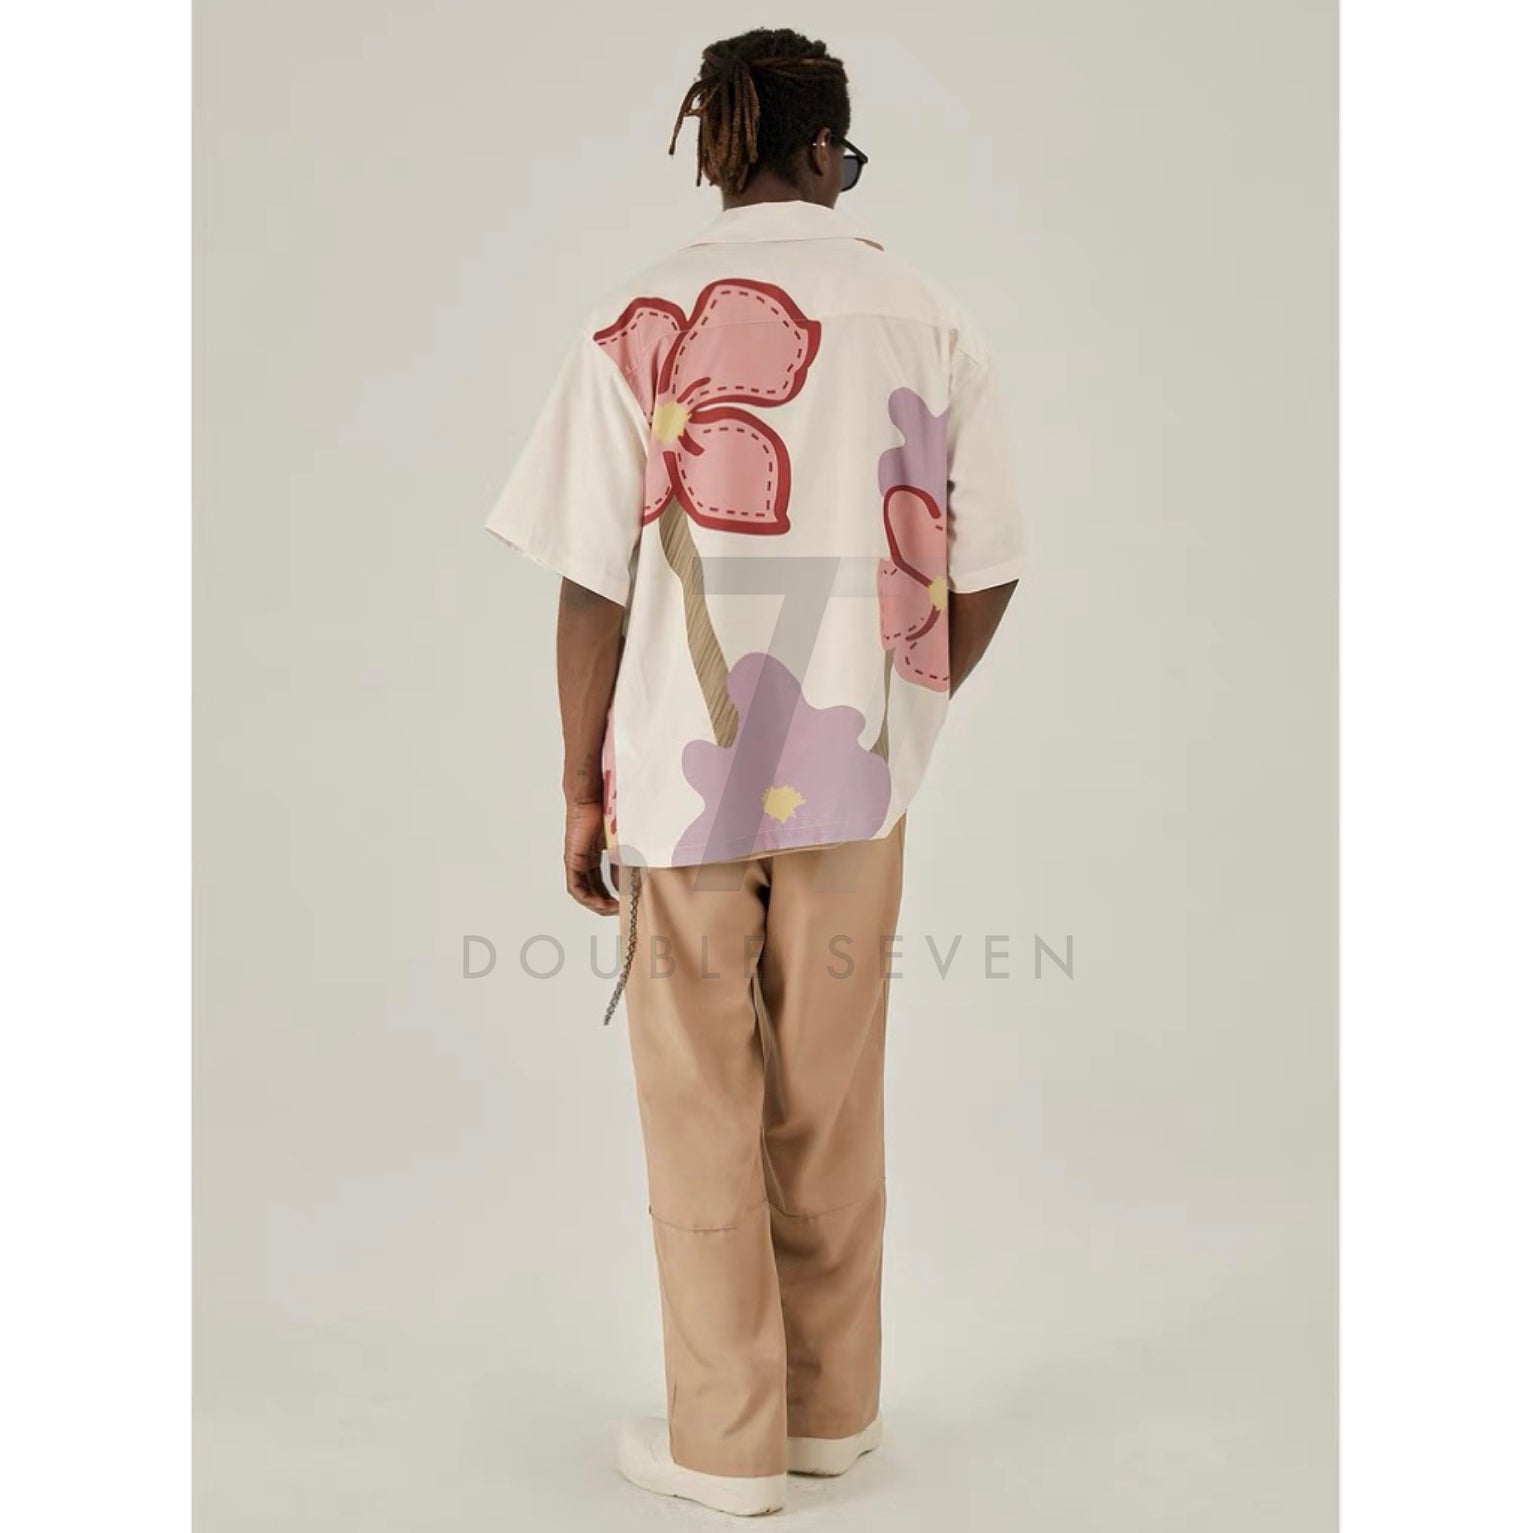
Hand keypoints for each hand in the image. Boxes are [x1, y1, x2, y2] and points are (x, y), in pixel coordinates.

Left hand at [564, 799, 617, 914]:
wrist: (595, 797)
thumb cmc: (610, 812)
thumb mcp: (623, 845)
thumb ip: (623, 865)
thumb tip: (625, 886)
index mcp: (595, 853)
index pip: (601, 880)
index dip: (612, 894)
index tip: (625, 902)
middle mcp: (584, 859)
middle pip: (592, 888)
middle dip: (605, 902)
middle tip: (618, 911)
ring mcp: (577, 860)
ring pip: (583, 890)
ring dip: (596, 903)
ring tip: (611, 910)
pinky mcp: (572, 860)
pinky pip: (575, 886)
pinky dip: (586, 897)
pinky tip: (599, 903)